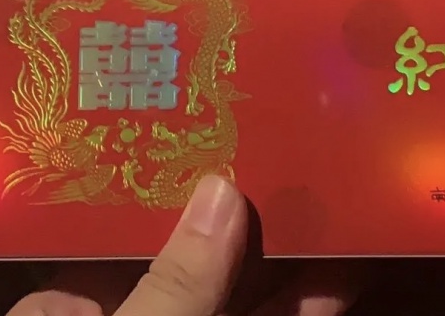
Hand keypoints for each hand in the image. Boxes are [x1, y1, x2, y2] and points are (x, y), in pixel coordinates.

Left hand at [5, 176, 359, 315]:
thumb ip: (172, 287)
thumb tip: (220, 192)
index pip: (109, 240)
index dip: (163, 193)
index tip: (217, 146)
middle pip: (183, 270)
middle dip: (244, 226)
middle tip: (295, 165)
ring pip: (233, 308)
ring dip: (285, 269)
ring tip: (335, 208)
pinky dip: (298, 314)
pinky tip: (336, 283)